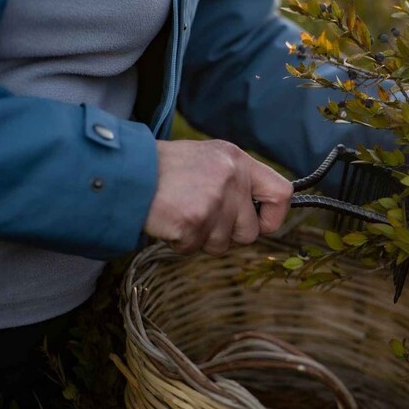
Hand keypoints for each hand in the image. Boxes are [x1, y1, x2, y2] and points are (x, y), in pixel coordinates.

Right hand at [144, 140, 292, 254]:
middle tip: (200, 217)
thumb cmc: (164, 168)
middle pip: (249, 232)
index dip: (274, 217)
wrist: (126, 170)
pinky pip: (193, 248)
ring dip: (199, 238)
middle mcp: (231, 178)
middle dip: (226, 235)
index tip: (261, 224)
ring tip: (179, 212)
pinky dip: (178, 241)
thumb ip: (234, 181)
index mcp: (238, 160)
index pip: (282, 193)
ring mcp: (213, 201)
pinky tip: (167, 219)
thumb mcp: (208, 160)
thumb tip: (256, 215)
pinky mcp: (193, 221)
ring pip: (220, 245)